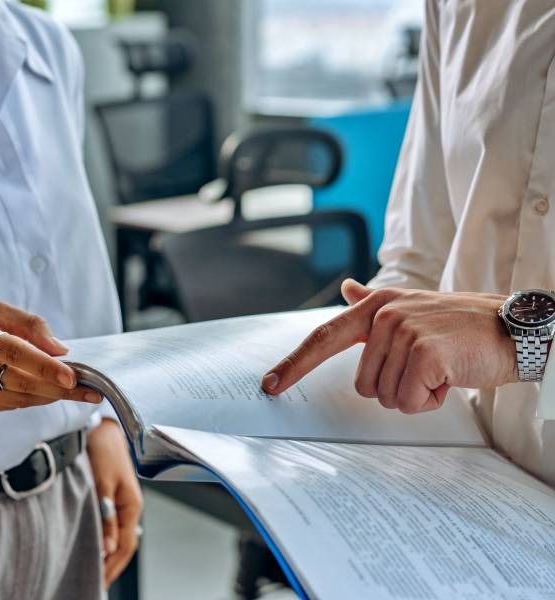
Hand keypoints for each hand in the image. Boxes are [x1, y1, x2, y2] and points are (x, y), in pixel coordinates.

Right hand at [0, 297, 100, 410]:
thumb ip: (28, 324)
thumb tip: (59, 348)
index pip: (17, 354)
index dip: (47, 367)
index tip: (73, 377)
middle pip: (21, 382)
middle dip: (60, 389)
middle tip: (90, 392)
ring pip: (15, 399)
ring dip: (49, 397)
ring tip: (77, 393)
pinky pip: (3, 405)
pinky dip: (29, 401)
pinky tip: (47, 394)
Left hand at [88, 418, 142, 588]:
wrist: (102, 427)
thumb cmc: (104, 450)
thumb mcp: (103, 484)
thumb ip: (106, 516)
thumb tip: (107, 548)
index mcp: (132, 504)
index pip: (126, 544)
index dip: (113, 566)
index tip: (98, 583)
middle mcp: (130, 505)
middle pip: (125, 543)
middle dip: (112, 565)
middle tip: (94, 584)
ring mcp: (123, 501)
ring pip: (119, 535)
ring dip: (108, 553)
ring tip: (94, 570)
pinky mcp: (113, 496)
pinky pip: (113, 525)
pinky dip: (105, 539)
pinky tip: (96, 545)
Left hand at [262, 280, 516, 413]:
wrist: (510, 327)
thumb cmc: (458, 326)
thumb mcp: (412, 307)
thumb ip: (373, 301)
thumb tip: (347, 288)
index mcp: (376, 307)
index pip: (324, 337)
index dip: (295, 362)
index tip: (271, 383)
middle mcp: (384, 315)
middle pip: (362, 385)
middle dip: (395, 387)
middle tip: (425, 368)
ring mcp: (404, 331)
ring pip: (385, 396)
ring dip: (415, 394)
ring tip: (439, 369)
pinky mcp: (424, 352)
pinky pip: (409, 401)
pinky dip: (431, 400)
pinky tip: (449, 376)